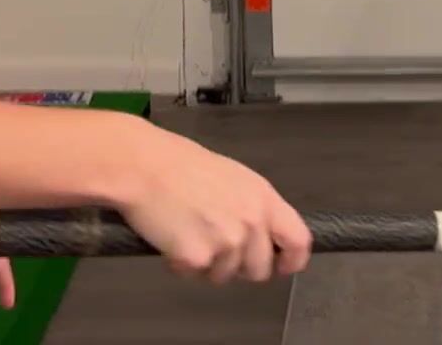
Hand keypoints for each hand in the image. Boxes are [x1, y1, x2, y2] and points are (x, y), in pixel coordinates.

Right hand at [114, 124, 311, 283]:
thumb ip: (253, 207)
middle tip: (214, 247)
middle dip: (238, 267)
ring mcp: (226, 242)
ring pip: (224, 275)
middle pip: (259, 269)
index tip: (280, 266)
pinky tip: (170, 238)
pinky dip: (181, 265)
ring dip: (207, 264)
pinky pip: (194, 275)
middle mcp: (251, 222)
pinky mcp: (199, 257)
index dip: (291, 260)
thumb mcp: (233, 178)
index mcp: (263, 198)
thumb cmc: (180, 165)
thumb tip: (262, 233)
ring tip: (187, 233)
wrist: (143, 166)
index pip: (298, 240)